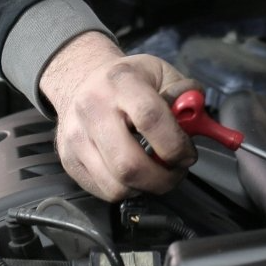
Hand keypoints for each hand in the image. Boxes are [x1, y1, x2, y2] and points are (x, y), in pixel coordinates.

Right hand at [40, 31, 202, 201]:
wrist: (83, 79)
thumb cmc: (127, 79)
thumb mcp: (161, 73)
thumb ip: (186, 96)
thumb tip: (197, 122)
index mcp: (120, 82)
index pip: (150, 118)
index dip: (175, 145)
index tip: (187, 153)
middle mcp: (92, 108)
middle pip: (129, 165)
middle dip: (162, 179)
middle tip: (175, 170)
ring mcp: (76, 137)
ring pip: (116, 186)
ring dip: (145, 187)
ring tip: (155, 171)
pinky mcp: (69, 160)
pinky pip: (104, 191)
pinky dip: (127, 189)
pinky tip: (134, 171)